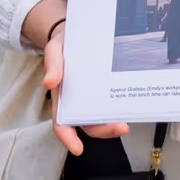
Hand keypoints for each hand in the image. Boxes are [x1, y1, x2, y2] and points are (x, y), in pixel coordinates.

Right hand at [43, 23, 128, 154]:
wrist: (75, 31)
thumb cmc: (62, 43)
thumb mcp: (55, 49)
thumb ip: (52, 64)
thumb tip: (49, 83)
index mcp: (61, 96)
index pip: (61, 122)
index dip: (68, 137)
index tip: (77, 148)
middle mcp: (76, 100)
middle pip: (87, 124)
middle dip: (103, 129)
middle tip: (121, 126)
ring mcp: (90, 96)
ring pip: (101, 116)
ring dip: (113, 121)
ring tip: (128, 119)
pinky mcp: (103, 88)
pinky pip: (110, 101)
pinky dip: (119, 105)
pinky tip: (130, 103)